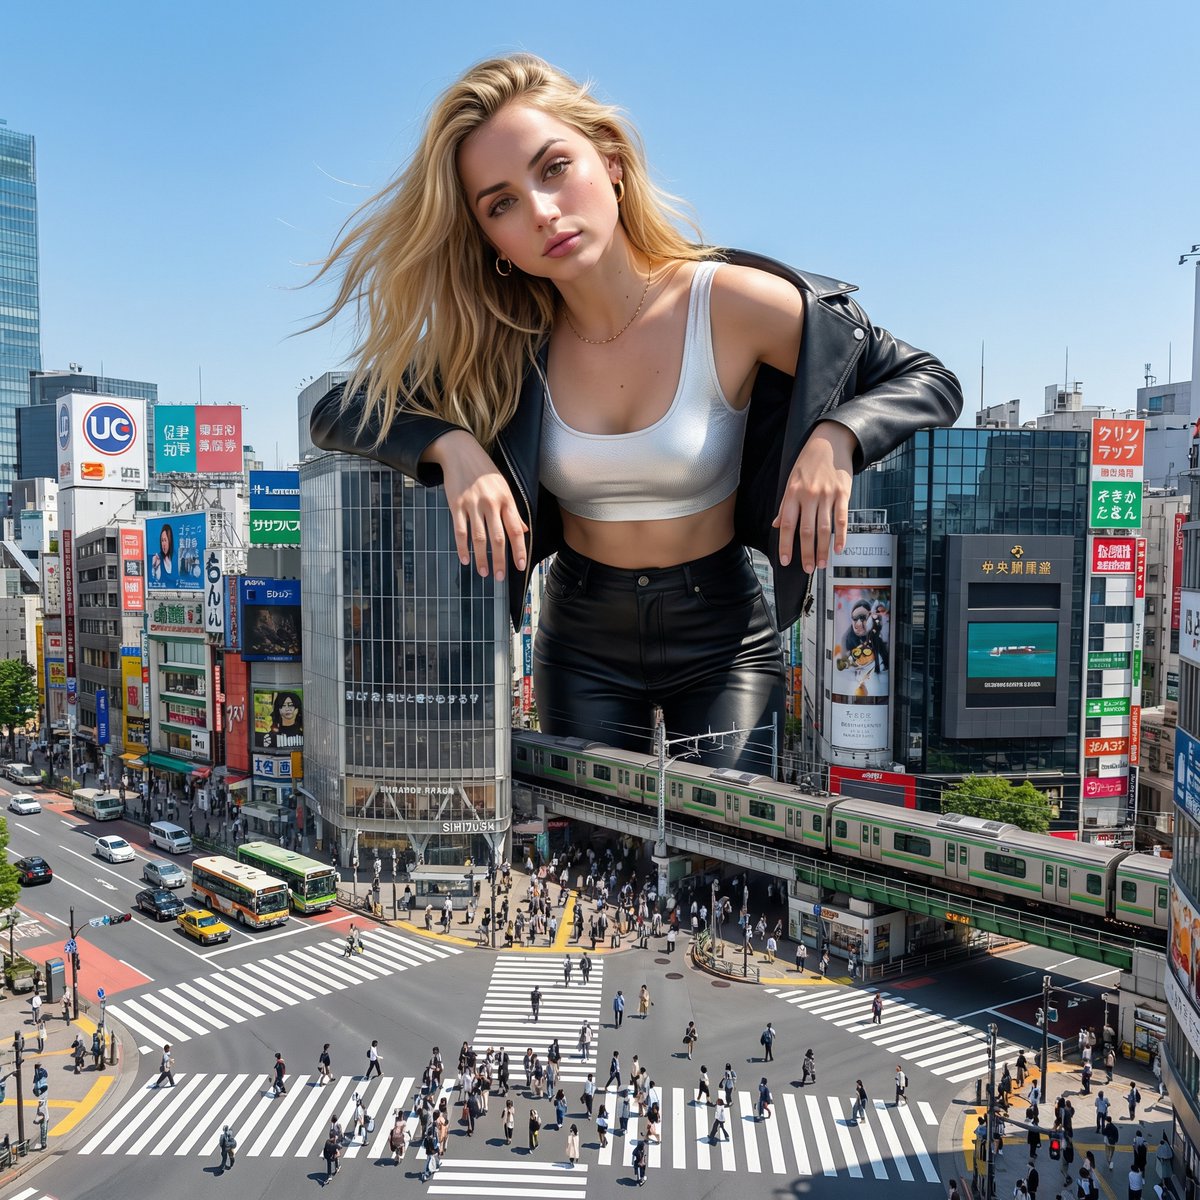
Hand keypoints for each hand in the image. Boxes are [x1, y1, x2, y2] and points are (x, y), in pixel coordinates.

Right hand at [425, 431, 527, 580]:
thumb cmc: (485, 471)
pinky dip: (462, 548)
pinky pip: (460, 531)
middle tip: (500, 577)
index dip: (519, 550)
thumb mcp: (504, 487)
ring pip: (479, 538)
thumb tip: (524, 531)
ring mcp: (473, 504)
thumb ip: (513, 511)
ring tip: (484, 573)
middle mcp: (491, 503)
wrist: (460, 452)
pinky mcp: (456, 504)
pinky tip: (465, 560)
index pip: (516, 530)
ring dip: (482, 559)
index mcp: (506, 499)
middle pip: (498, 538)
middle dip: (500, 561)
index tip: (520, 566)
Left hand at [772, 421, 856, 572]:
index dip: (786, 545)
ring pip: (824, 528)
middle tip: (808, 569)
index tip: (785, 561)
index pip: (788, 525)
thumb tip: (778, 525)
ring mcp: (827, 495)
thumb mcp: (791, 480)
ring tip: (822, 564)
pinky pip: (841, 519)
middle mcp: (809, 496)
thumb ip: (786, 505)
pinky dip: (841, 536)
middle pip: (807, 531)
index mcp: (793, 494)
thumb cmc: (808, 463)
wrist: (830, 441)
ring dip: (822, 549)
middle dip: (806, 553)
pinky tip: (839, 548)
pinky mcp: (843, 493)